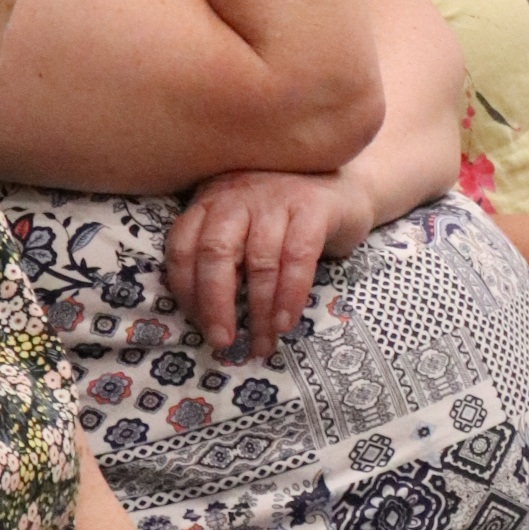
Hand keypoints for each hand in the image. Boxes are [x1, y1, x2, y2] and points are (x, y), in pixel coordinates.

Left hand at [167, 169, 368, 356]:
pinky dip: (290, 293)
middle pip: (216, 252)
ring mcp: (277, 198)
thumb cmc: (284, 218)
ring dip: (259, 309)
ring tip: (263, 342)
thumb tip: (205, 320)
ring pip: (259, 260)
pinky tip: (286, 321)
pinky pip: (298, 256)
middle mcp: (238, 196)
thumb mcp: (243, 227)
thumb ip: (221, 257)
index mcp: (211, 202)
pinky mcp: (313, 206)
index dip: (185, 292)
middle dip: (216, 304)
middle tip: (223, 341)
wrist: (345, 187)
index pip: (182, 248)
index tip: (200, 326)